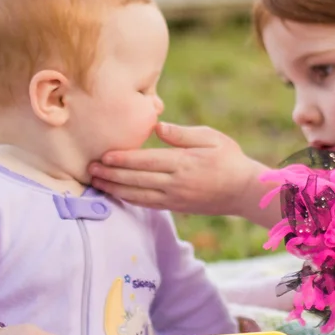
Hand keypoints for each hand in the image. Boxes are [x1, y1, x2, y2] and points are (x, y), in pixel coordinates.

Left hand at [89, 122, 275, 221]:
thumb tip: (158, 126)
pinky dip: (128, 199)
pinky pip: (147, 204)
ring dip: (114, 189)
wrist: (245, 192)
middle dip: (111, 174)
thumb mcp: (211, 137)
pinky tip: (116, 193)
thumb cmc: (230, 159)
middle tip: (90, 168)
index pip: (146, 161)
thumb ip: (183, 134)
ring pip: (137, 195)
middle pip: (136, 179)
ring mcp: (175, 198)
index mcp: (183, 163)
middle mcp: (176, 183)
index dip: (123, 159)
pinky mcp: (176, 207)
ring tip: (96, 182)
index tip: (104, 155)